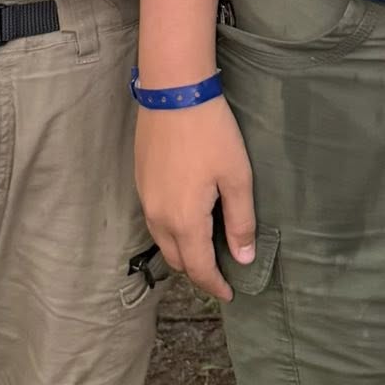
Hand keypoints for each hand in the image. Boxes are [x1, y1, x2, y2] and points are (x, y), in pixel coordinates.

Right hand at [135, 96, 254, 301]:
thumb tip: (243, 258)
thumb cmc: (211, 133)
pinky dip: (171, 231)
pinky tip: (187, 218)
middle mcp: (158, 216)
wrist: (172, 90)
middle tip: (220, 273)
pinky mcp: (140, 180)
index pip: (199, 268)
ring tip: (205, 249)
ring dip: (182, 252)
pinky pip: (154, 220)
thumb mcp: (237, 177)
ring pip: (162, 241)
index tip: (230, 294)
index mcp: (183, 221)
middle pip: (177, 260)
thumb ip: (240, 221)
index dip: (215, 285)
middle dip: (198, 272)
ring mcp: (145, 197)